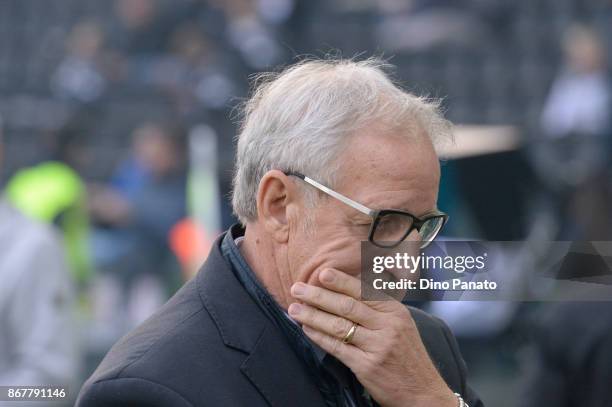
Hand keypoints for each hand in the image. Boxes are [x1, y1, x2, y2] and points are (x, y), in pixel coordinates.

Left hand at [288, 268, 455, 406]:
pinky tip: (307, 329)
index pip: (363, 291)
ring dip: (312, 315)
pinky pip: (337, 347)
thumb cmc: (408, 356)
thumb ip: (377, 308)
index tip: (321, 273)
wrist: (423, 391)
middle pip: (347, 306)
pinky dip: (319, 337)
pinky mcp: (367, 365)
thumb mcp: (401, 325)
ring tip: (294, 309)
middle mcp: (387, 325)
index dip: (340, 281)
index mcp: (394, 311)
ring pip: (338, 325)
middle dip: (318, 296)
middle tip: (297, 288)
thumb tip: (346, 290)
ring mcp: (377, 346)